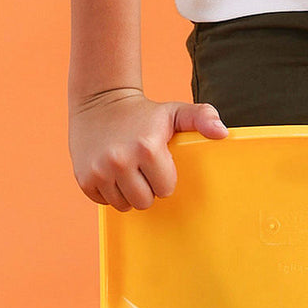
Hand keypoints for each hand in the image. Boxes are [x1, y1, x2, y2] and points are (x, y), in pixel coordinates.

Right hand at [69, 87, 227, 210]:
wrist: (100, 102)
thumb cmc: (144, 112)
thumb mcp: (174, 111)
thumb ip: (203, 117)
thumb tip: (223, 133)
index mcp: (147, 147)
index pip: (166, 189)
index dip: (165, 177)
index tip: (159, 161)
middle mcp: (120, 161)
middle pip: (144, 202)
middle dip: (147, 188)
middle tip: (143, 168)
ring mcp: (99, 171)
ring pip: (123, 205)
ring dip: (128, 192)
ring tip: (128, 170)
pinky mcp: (83, 178)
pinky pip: (103, 202)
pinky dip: (110, 192)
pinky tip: (112, 171)